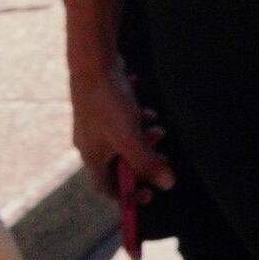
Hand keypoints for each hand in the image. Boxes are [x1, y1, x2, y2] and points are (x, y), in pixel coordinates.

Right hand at [67, 50, 173, 208]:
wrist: (93, 65)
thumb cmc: (108, 103)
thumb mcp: (130, 136)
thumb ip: (148, 161)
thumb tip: (168, 184)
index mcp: (91, 156)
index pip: (106, 187)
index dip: (127, 194)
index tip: (149, 194)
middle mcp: (90, 144)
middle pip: (119, 165)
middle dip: (144, 162)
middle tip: (163, 157)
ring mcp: (95, 126)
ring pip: (125, 142)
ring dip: (145, 139)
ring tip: (158, 129)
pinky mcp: (103, 109)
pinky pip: (125, 123)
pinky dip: (139, 122)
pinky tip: (148, 111)